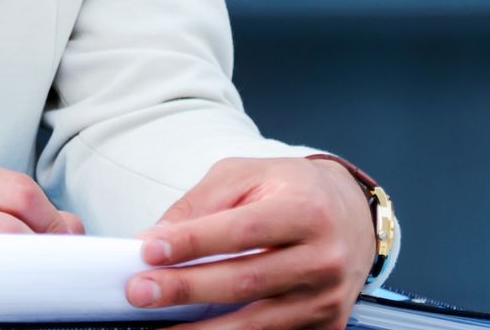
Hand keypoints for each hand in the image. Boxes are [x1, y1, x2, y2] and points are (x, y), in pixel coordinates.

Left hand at [124, 156, 374, 329]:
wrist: (351, 215)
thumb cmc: (291, 190)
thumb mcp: (246, 176)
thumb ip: (200, 205)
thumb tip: (154, 240)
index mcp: (306, 209)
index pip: (242, 231)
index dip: (192, 243)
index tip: (147, 250)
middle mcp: (323, 257)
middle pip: (245, 280)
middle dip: (185, 288)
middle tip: (139, 291)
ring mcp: (326, 298)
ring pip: (255, 323)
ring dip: (200, 328)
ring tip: (158, 325)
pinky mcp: (326, 325)